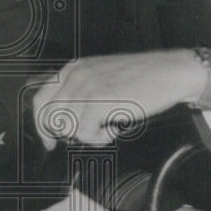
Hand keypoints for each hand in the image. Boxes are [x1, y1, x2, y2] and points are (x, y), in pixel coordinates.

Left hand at [31, 49, 208, 149]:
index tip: (49, 142)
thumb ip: (79, 92)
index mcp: (74, 68)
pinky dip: (100, 138)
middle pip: (50, 117)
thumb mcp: (101, 77)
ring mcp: (87, 87)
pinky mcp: (100, 101)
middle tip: (88, 134)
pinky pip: (86, 134)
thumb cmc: (141, 79)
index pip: (41, 100)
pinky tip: (115, 128)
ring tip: (108, 126)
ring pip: (68, 128)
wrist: (170, 72)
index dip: (41, 125)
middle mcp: (76, 75)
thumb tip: (61, 122)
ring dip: (88, 135)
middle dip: (65, 134)